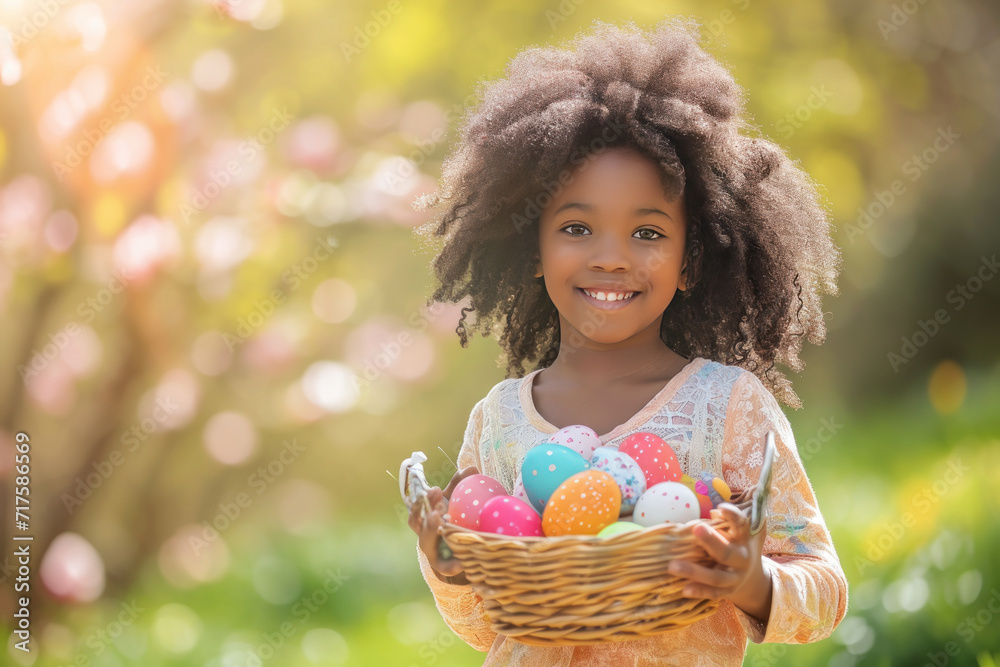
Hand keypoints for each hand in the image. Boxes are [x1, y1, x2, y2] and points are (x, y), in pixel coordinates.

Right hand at [407, 465, 480, 581]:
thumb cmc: (455, 520)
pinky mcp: (441, 565)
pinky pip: (443, 566)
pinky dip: (450, 565)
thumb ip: (460, 485)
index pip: (417, 507)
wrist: (463, 550)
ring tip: (442, 525)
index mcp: (426, 516)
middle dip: (427, 513)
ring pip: (426, 543)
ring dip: (432, 533)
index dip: (423, 499)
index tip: (436, 489)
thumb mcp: (455, 501)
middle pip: (419, 524)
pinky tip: (460, 563)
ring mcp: (431, 549)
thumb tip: (471, 467)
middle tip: (440, 507)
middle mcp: (424, 532)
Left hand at [666, 503, 772, 622]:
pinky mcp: (728, 592)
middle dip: (711, 541)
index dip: (732, 516)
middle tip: (695, 528)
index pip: (742, 525)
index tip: (719, 508)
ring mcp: (735, 578)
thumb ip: (730, 521)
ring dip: (694, 572)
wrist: (753, 578)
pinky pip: (713, 593)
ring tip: (672, 566)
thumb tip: (712, 513)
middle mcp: (743, 559)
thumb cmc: (740, 545)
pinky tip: (684, 589)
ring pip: (716, 577)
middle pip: (727, 552)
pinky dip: (699, 591)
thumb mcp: (742, 532)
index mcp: (745, 540)